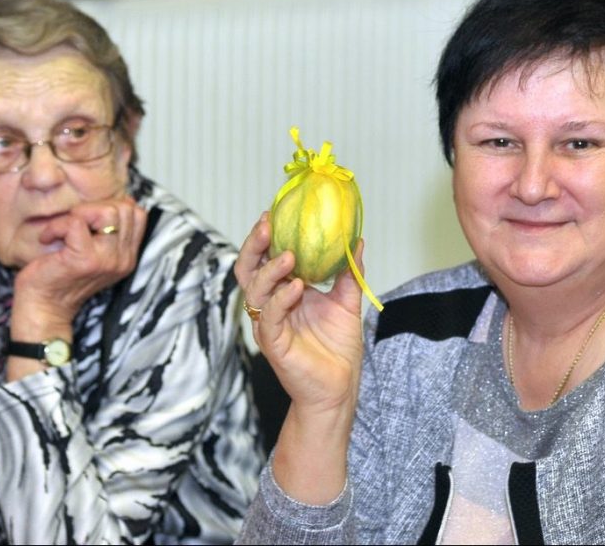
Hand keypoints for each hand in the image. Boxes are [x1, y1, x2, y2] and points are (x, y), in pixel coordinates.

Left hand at [10, 197, 145, 343]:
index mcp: (127, 256)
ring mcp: (107, 260)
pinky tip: (47, 238)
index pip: (138, 213)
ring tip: (62, 230)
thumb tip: (112, 200)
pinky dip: (57, 226)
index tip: (88, 220)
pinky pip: (75, 222)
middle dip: (94, 207)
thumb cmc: (59, 277)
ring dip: (78, 214)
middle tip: (73, 223)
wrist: (41, 309)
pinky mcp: (85, 260)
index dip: (111, 206)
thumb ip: (106, 232)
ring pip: (107, 211)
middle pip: (125, 208)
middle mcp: (123, 259)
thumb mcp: (92, 253)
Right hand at [235, 212, 364, 415]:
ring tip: (290, 256)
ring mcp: (269, 325)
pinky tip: (296, 287)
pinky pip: (271, 317)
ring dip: (270, 270)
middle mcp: (271, 307)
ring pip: (254, 292)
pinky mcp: (274, 344)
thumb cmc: (337, 350)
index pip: (264, 259)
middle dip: (253, 246)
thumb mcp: (347, 304)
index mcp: (283, 294)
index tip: (272, 213)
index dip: (264, 238)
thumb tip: (357, 240)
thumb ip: (348, 274)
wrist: (338, 390)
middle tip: (266, 226)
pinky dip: (281, 299)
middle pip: (248, 271)